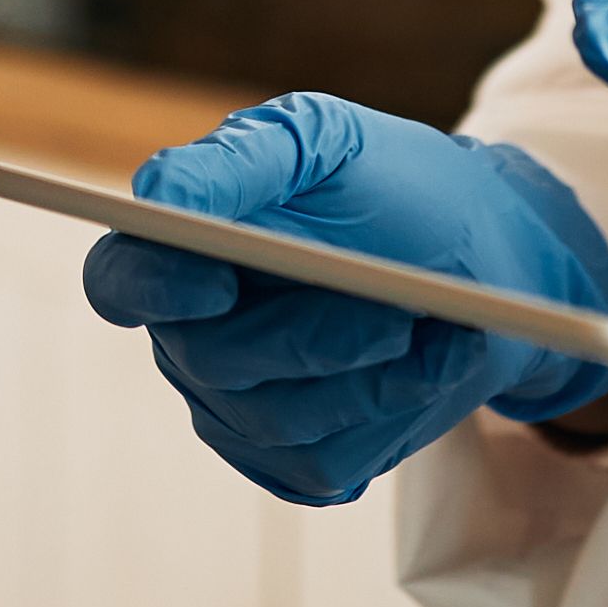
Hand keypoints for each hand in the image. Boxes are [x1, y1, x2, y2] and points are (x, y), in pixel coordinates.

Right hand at [79, 95, 607, 507]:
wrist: (489, 265)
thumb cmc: (398, 187)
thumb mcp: (331, 142)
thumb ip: (242, 157)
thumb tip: (158, 194)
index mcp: (180, 251)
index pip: (118, 282)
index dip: (154, 289)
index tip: (220, 283)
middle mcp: (192, 337)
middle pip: (212, 359)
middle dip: (314, 334)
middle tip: (400, 310)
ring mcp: (240, 411)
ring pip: (280, 419)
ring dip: (374, 374)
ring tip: (441, 325)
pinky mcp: (297, 464)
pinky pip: (327, 462)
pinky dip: (395, 412)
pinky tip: (436, 365)